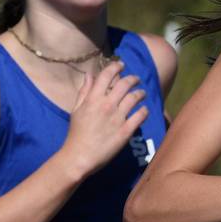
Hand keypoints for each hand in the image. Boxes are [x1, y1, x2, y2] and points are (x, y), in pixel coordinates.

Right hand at [62, 60, 147, 177]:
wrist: (80, 157)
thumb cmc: (76, 133)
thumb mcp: (76, 110)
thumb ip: (84, 91)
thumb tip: (90, 75)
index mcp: (93, 99)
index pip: (107, 75)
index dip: (116, 66)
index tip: (121, 64)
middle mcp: (107, 105)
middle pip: (124, 84)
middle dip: (132, 78)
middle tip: (136, 79)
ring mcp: (118, 118)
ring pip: (134, 97)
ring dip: (140, 92)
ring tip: (142, 93)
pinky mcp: (126, 131)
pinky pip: (140, 115)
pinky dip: (144, 110)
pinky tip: (144, 109)